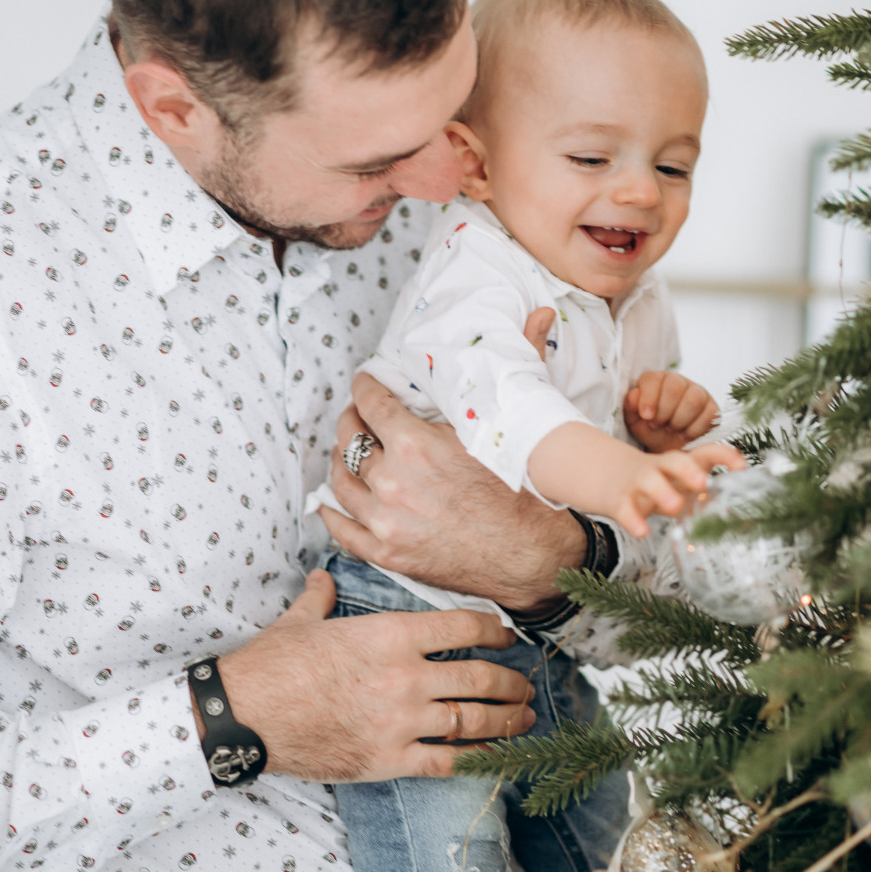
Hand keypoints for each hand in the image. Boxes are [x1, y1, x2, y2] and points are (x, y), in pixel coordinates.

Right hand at [216, 570, 535, 781]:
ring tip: (524, 718)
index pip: (462, 626)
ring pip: (472, 721)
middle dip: (512, 682)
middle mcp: (405, 676)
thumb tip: (322, 578)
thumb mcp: (301, 619)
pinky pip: (446, 762)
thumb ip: (322, 596)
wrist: (244, 714)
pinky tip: (495, 759)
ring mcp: (400, 721)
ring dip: (506, 721)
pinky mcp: (388, 759)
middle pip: (480, 677)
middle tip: (526, 685)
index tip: (507, 636)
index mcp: (390, 634)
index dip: (494, 630)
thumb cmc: (272, 664)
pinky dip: (477, 761)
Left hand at [320, 370, 582, 615]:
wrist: (535, 558)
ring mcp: (385, 521)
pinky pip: (342, 530)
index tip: (365, 382)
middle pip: (350, 439)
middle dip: (351, 420)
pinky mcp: (387, 554)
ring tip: (348, 452)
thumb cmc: (528, 492)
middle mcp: (392, 481)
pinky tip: (329, 502)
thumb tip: (541, 313)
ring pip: (340, 481)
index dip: (365, 386)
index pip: (371, 402)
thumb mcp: (516, 424)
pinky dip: (331, 512)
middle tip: (358, 415)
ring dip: (341, 461)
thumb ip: (519, 363)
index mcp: (416, 444)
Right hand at [602, 443, 743, 537]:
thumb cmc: (661, 485)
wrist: (612, 477)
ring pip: (650, 481)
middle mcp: (662, 468)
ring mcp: (640, 482)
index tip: (741, 466)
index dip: (724, 456)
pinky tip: (643, 532)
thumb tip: (751, 523)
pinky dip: (633, 520)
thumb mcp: (685, 487)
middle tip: (703, 483)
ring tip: (674, 506)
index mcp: (682, 464)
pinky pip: (625, 509)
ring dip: (662, 492)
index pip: (705, 452)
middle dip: (689, 470)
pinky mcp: (621, 500)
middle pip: (676, 461)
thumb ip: (711, 501)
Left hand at [624, 370, 725, 453]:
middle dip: (664, 411)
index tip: (646, 416)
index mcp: (656, 381)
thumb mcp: (635, 423)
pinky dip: (694, 429)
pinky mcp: (712, 408)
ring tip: (671, 429)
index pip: (653, 378)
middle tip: (658, 425)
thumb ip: (631, 408)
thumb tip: (634, 394)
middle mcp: (678, 382)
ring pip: (693, 399)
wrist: (671, 450)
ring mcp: (698, 393)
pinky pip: (708, 414)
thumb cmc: (651, 431)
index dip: (649, 397)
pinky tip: (685, 435)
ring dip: (679, 420)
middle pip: (675, 386)